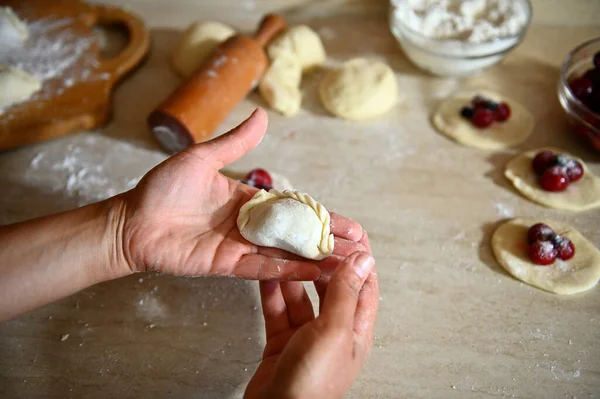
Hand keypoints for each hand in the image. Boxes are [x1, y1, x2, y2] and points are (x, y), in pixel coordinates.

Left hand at [116, 109, 365, 279]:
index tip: (349, 224)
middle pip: (296, 234)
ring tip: (345, 266)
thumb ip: (235, 142)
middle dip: (327, 241)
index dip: (322, 215)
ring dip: (315, 260)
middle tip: (359, 249)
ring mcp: (240, 247)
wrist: (132, 221)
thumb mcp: (203, 158)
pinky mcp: (227, 265)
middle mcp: (250, 225)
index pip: (294, 208)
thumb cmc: (162, 188)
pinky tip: (312, 272)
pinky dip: (287, 271)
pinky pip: (262, 269)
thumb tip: (263, 115)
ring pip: (285, 254)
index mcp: (248, 200)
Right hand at [245, 235, 378, 398]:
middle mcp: (334, 331)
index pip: (363, 285)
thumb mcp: (334, 330)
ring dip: (293, 275)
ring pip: (301, 297)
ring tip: (285, 251)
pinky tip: (266, 275)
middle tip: (309, 237)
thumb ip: (346, 293)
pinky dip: (272, 294)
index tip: (349, 233)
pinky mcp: (282, 343)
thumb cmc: (312, 382)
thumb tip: (364, 259)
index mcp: (356, 330)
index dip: (358, 258)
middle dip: (321, 262)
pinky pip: (279, 311)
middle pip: (331, 288)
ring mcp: (307, 337)